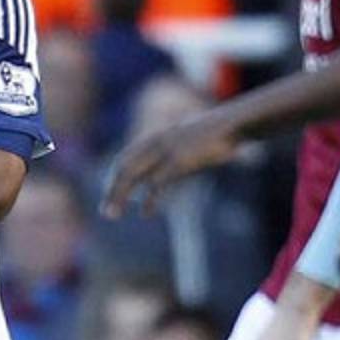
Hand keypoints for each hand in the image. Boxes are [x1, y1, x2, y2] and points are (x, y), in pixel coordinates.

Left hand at [100, 112, 238, 217]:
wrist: (233, 124)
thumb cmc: (215, 134)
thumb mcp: (191, 141)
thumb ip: (178, 152)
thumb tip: (173, 168)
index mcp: (157, 136)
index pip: (126, 157)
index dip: (115, 177)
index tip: (111, 194)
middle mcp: (156, 141)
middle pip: (124, 167)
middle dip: (112, 190)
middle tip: (105, 212)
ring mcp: (166, 149)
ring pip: (133, 175)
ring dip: (119, 196)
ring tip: (113, 214)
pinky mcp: (179, 160)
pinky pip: (157, 182)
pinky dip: (149, 200)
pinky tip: (146, 214)